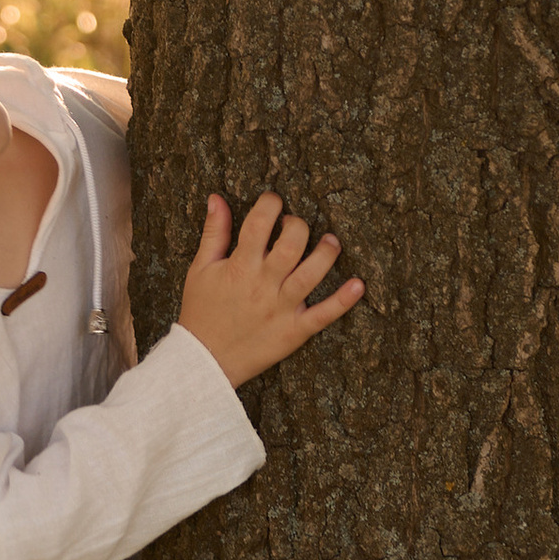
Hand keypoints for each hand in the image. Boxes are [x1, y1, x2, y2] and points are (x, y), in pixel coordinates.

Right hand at [179, 189, 363, 386]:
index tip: (273, 201)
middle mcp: (263, 285)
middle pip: (291, 246)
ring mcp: (281, 309)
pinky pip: (323, 315)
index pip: (258, 225)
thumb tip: (217, 198)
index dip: (270, 205)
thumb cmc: (201, 312)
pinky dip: (343, 301)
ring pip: (311, 275)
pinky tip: (358, 285)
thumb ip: (214, 233)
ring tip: (331, 242)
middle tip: (295, 225)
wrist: (203, 360)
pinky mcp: (294, 331)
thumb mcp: (200, 269)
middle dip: (298, 226)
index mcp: (239, 267)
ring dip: (326, 254)